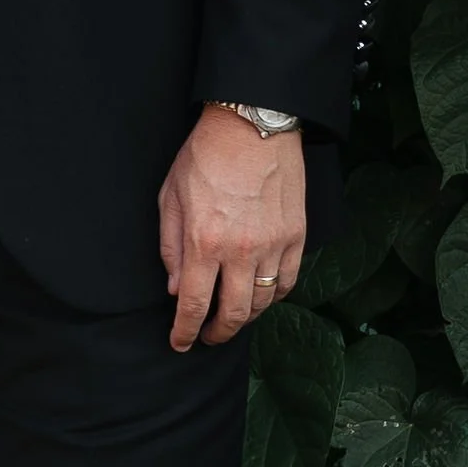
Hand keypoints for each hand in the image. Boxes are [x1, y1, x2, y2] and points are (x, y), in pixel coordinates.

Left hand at [159, 107, 305, 350]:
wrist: (251, 123)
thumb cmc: (205, 155)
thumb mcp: (170, 195)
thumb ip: (171, 246)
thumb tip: (176, 289)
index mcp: (204, 241)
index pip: (195, 304)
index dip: (186, 331)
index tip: (180, 343)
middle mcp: (241, 251)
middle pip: (234, 314)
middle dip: (218, 333)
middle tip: (208, 336)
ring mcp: (274, 246)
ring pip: (263, 303)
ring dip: (246, 318)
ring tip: (233, 317)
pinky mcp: (296, 236)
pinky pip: (288, 282)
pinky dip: (274, 297)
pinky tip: (262, 295)